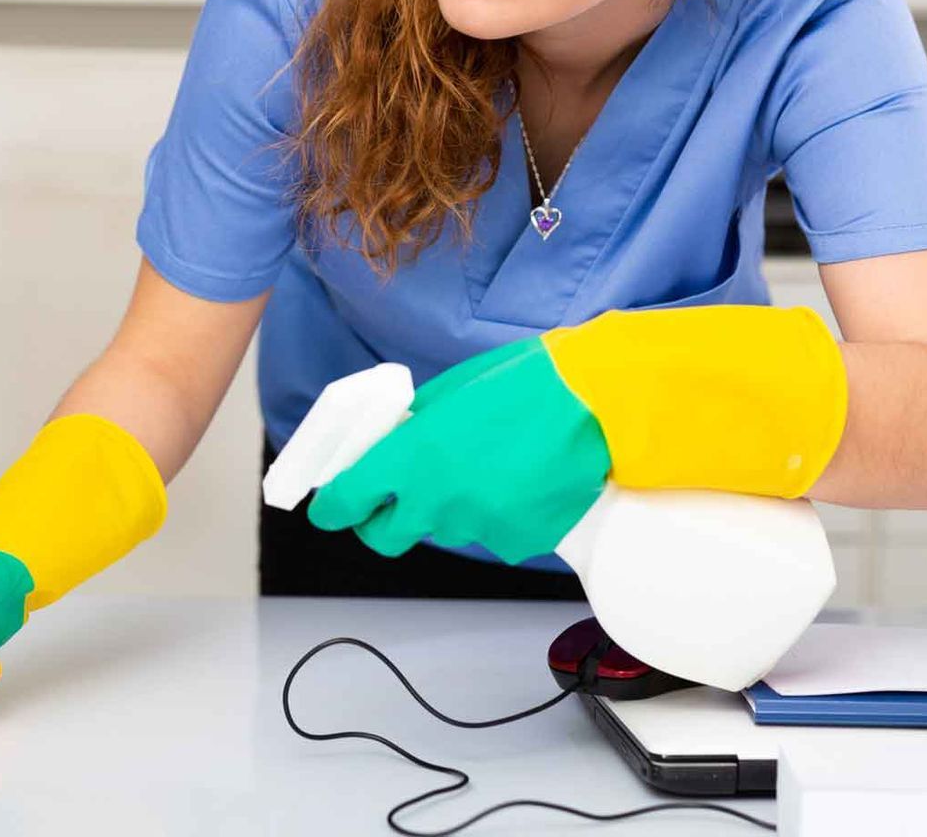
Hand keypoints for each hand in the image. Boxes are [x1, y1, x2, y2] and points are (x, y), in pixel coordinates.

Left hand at [304, 337, 610, 563]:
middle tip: (390, 502)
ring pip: (443, 530)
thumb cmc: (524, 385)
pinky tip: (515, 483)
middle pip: (384, 537)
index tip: (330, 506)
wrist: (596, 405)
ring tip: (481, 470)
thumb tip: (389, 447)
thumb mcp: (448, 395)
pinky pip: (490, 535)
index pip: (346, 502)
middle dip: (379, 522)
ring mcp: (478, 526)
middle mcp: (438, 499)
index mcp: (412, 457)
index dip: (333, 507)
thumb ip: (411, 429)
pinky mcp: (515, 540)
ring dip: (446, 509)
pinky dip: (494, 516)